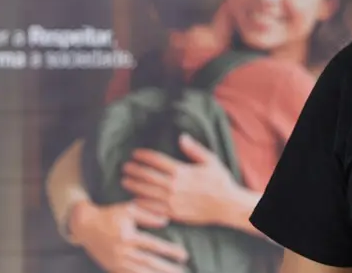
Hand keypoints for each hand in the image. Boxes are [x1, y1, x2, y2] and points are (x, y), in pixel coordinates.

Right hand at [70, 200, 188, 272]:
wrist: (85, 226)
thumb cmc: (110, 214)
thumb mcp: (129, 209)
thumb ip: (148, 215)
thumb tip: (166, 221)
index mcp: (128, 237)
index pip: (153, 246)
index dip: (170, 251)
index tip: (184, 254)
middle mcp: (122, 252)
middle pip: (149, 263)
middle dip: (167, 269)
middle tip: (183, 271)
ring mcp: (116, 263)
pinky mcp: (112, 268)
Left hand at [122, 134, 239, 226]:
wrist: (227, 205)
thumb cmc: (220, 181)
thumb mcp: (210, 160)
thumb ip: (194, 149)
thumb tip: (181, 137)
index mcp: (182, 170)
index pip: (157, 160)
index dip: (144, 156)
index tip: (135, 154)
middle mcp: (174, 185)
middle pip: (148, 176)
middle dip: (134, 170)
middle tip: (125, 167)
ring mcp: (173, 200)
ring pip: (147, 192)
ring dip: (134, 186)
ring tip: (124, 181)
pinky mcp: (174, 213)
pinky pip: (153, 208)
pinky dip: (141, 204)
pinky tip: (134, 200)